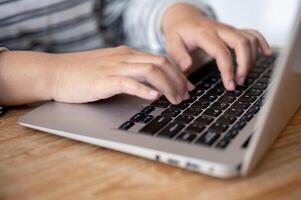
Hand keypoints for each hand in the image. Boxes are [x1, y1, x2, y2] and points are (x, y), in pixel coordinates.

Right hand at [50, 46, 193, 104]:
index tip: (187, 86)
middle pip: (161, 63)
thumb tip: (150, 85)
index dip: (178, 73)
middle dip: (178, 80)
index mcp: (127, 54)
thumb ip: (129, 72)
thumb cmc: (82, 73)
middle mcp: (124, 57)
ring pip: (151, 71)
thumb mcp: (110, 67)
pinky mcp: (104, 80)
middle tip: (186, 95)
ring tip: (176, 100)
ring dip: (168, 86)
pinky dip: (145, 90)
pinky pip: (129, 82)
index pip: (160, 59)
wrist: (55, 72)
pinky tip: (154, 99)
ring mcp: (115, 67)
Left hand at [162, 3, 271, 89]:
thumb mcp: (171, 43)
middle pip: (242, 43)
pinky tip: (266, 54)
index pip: (221, 52)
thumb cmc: (178, 32)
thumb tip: (187, 68)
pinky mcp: (233, 30)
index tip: (230, 85)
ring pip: (249, 39)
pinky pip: (252, 33)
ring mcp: (228, 29)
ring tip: (244, 76)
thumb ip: (178, 56)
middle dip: (245, 65)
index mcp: (204, 34)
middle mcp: (220, 29)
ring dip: (252, 58)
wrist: (183, 17)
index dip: (228, 70)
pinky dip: (261, 43)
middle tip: (239, 82)